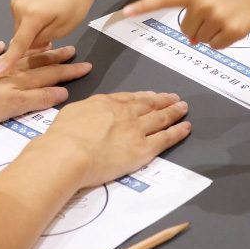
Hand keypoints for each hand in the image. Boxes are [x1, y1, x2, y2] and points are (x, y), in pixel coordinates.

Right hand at [0, 0, 99, 75]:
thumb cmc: (74, 6)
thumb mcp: (62, 29)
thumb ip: (41, 41)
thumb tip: (25, 48)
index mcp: (32, 15)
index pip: (19, 42)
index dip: (9, 59)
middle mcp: (19, 7)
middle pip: (20, 38)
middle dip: (31, 44)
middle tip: (50, 41)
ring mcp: (16, 2)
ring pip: (19, 31)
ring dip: (30, 35)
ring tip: (48, 26)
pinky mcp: (16, 0)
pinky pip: (20, 22)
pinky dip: (29, 26)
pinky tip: (42, 20)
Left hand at [0, 42, 91, 125]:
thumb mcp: (12, 106)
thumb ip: (37, 98)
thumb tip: (62, 92)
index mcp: (21, 80)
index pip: (51, 75)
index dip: (69, 72)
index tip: (86, 66)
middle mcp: (11, 69)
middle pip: (39, 63)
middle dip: (57, 59)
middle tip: (74, 52)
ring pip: (20, 56)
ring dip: (35, 52)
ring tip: (48, 44)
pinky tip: (0, 43)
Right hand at [36, 92, 190, 189]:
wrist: (69, 153)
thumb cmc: (63, 136)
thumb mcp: (72, 113)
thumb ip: (86, 112)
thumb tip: (89, 116)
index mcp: (106, 103)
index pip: (129, 98)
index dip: (143, 96)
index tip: (152, 95)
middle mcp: (125, 113)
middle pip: (149, 104)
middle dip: (162, 100)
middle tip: (174, 98)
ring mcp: (136, 129)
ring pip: (161, 117)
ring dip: (174, 111)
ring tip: (183, 108)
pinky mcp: (143, 149)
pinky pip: (165, 138)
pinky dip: (178, 131)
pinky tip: (186, 127)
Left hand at [122, 0, 249, 48]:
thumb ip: (193, 12)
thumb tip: (192, 40)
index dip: (143, 6)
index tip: (124, 11)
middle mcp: (202, 4)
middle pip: (186, 30)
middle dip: (197, 27)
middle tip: (214, 13)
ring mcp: (216, 18)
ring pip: (200, 40)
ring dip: (210, 34)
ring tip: (224, 18)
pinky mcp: (230, 31)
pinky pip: (215, 46)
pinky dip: (222, 42)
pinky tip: (231, 26)